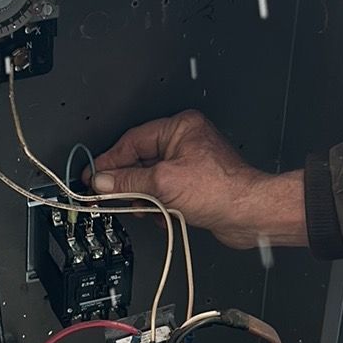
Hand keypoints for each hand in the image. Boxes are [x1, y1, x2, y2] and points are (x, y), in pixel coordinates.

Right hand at [90, 111, 307, 249]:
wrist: (250, 215)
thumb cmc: (223, 190)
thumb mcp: (163, 184)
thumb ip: (128, 182)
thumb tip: (103, 182)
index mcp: (180, 128)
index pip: (133, 141)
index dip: (110, 161)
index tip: (93, 176)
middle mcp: (185, 142)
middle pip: (140, 161)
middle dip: (127, 182)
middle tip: (109, 196)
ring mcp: (190, 164)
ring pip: (150, 179)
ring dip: (143, 196)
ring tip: (141, 207)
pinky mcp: (193, 185)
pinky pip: (163, 192)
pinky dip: (157, 204)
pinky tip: (160, 214)